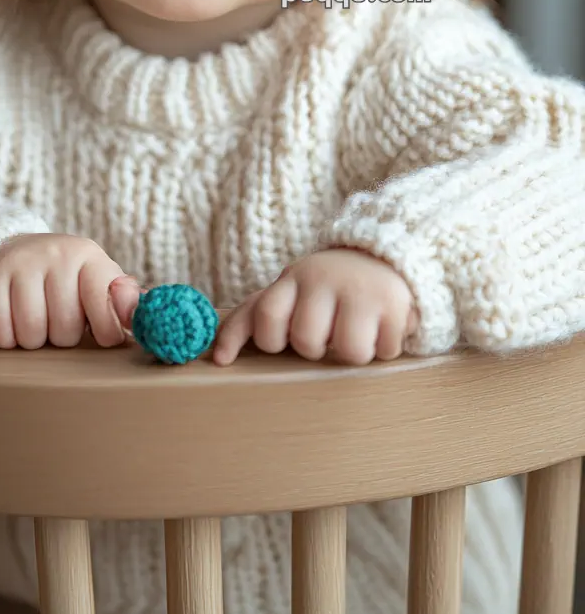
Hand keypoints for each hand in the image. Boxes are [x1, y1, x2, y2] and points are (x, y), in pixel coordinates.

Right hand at [0, 233, 139, 349]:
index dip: (105, 328)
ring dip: (32, 340)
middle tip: (54, 317)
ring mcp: (19, 262)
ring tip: (33, 317)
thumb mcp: (95, 282)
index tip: (101, 335)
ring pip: (32, 335)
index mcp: (87, 255)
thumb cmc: (61, 279)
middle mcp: (55, 252)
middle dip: (61, 335)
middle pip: (66, 329)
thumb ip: (122, 300)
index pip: (105, 302)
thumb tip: (139, 316)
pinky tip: (9, 319)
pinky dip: (5, 338)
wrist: (7, 255)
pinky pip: (2, 334)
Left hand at [213, 248, 417, 366]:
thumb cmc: (322, 288)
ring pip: (349, 351)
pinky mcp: (394, 303)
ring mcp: (360, 289)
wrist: (381, 255)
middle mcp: (323, 279)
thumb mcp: (286, 292)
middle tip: (325, 331)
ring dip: (352, 352)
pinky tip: (380, 328)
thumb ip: (249, 319)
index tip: (280, 341)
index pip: (264, 317)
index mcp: (291, 279)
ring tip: (355, 331)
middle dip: (316, 348)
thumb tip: (218, 359)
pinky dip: (384, 348)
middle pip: (307, 340)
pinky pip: (385, 350)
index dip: (271, 340)